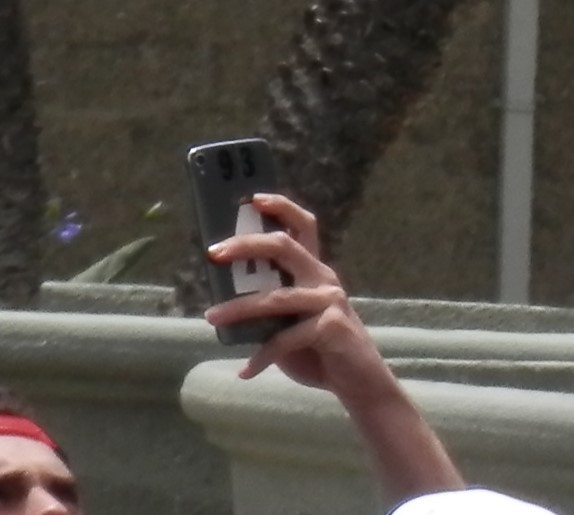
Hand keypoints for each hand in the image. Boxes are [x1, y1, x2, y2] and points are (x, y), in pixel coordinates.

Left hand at [205, 190, 379, 396]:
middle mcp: (324, 278)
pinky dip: (260, 357)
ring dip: (238, 308)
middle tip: (214, 252)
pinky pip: (283, 340)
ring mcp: (329, 301)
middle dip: (247, 245)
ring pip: (275, 297)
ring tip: (210, 317)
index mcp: (315, 272)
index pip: (303, 226)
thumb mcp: (290, 324)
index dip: (280, 207)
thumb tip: (222, 302)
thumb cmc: (318, 350)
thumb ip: (269, 308)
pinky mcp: (330, 327)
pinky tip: (245, 371)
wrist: (359, 381)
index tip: (252, 198)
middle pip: (285, 246)